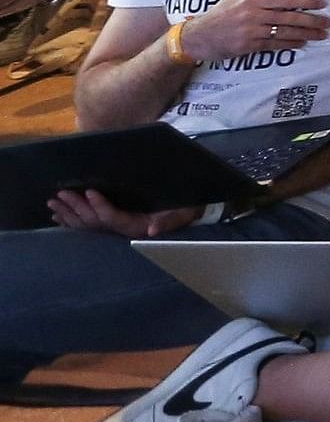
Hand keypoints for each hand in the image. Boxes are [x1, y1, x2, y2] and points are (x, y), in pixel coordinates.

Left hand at [44, 191, 198, 237]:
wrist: (184, 214)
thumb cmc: (183, 210)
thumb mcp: (182, 214)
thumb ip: (169, 222)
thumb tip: (152, 230)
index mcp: (136, 226)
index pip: (113, 217)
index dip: (100, 206)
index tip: (90, 191)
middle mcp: (121, 229)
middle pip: (94, 221)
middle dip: (76, 207)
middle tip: (61, 193)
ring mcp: (114, 228)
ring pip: (86, 224)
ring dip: (68, 213)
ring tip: (53, 203)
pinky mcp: (110, 225)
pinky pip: (86, 225)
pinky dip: (70, 220)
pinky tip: (58, 216)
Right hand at [178, 0, 328, 62]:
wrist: (198, 36)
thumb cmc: (219, 14)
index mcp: (253, 1)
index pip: (285, 0)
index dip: (306, 2)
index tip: (323, 4)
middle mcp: (254, 15)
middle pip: (289, 18)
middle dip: (312, 21)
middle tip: (329, 23)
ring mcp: (252, 32)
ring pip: (285, 32)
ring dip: (306, 34)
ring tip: (322, 35)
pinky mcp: (249, 46)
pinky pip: (275, 45)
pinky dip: (291, 44)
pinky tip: (303, 43)